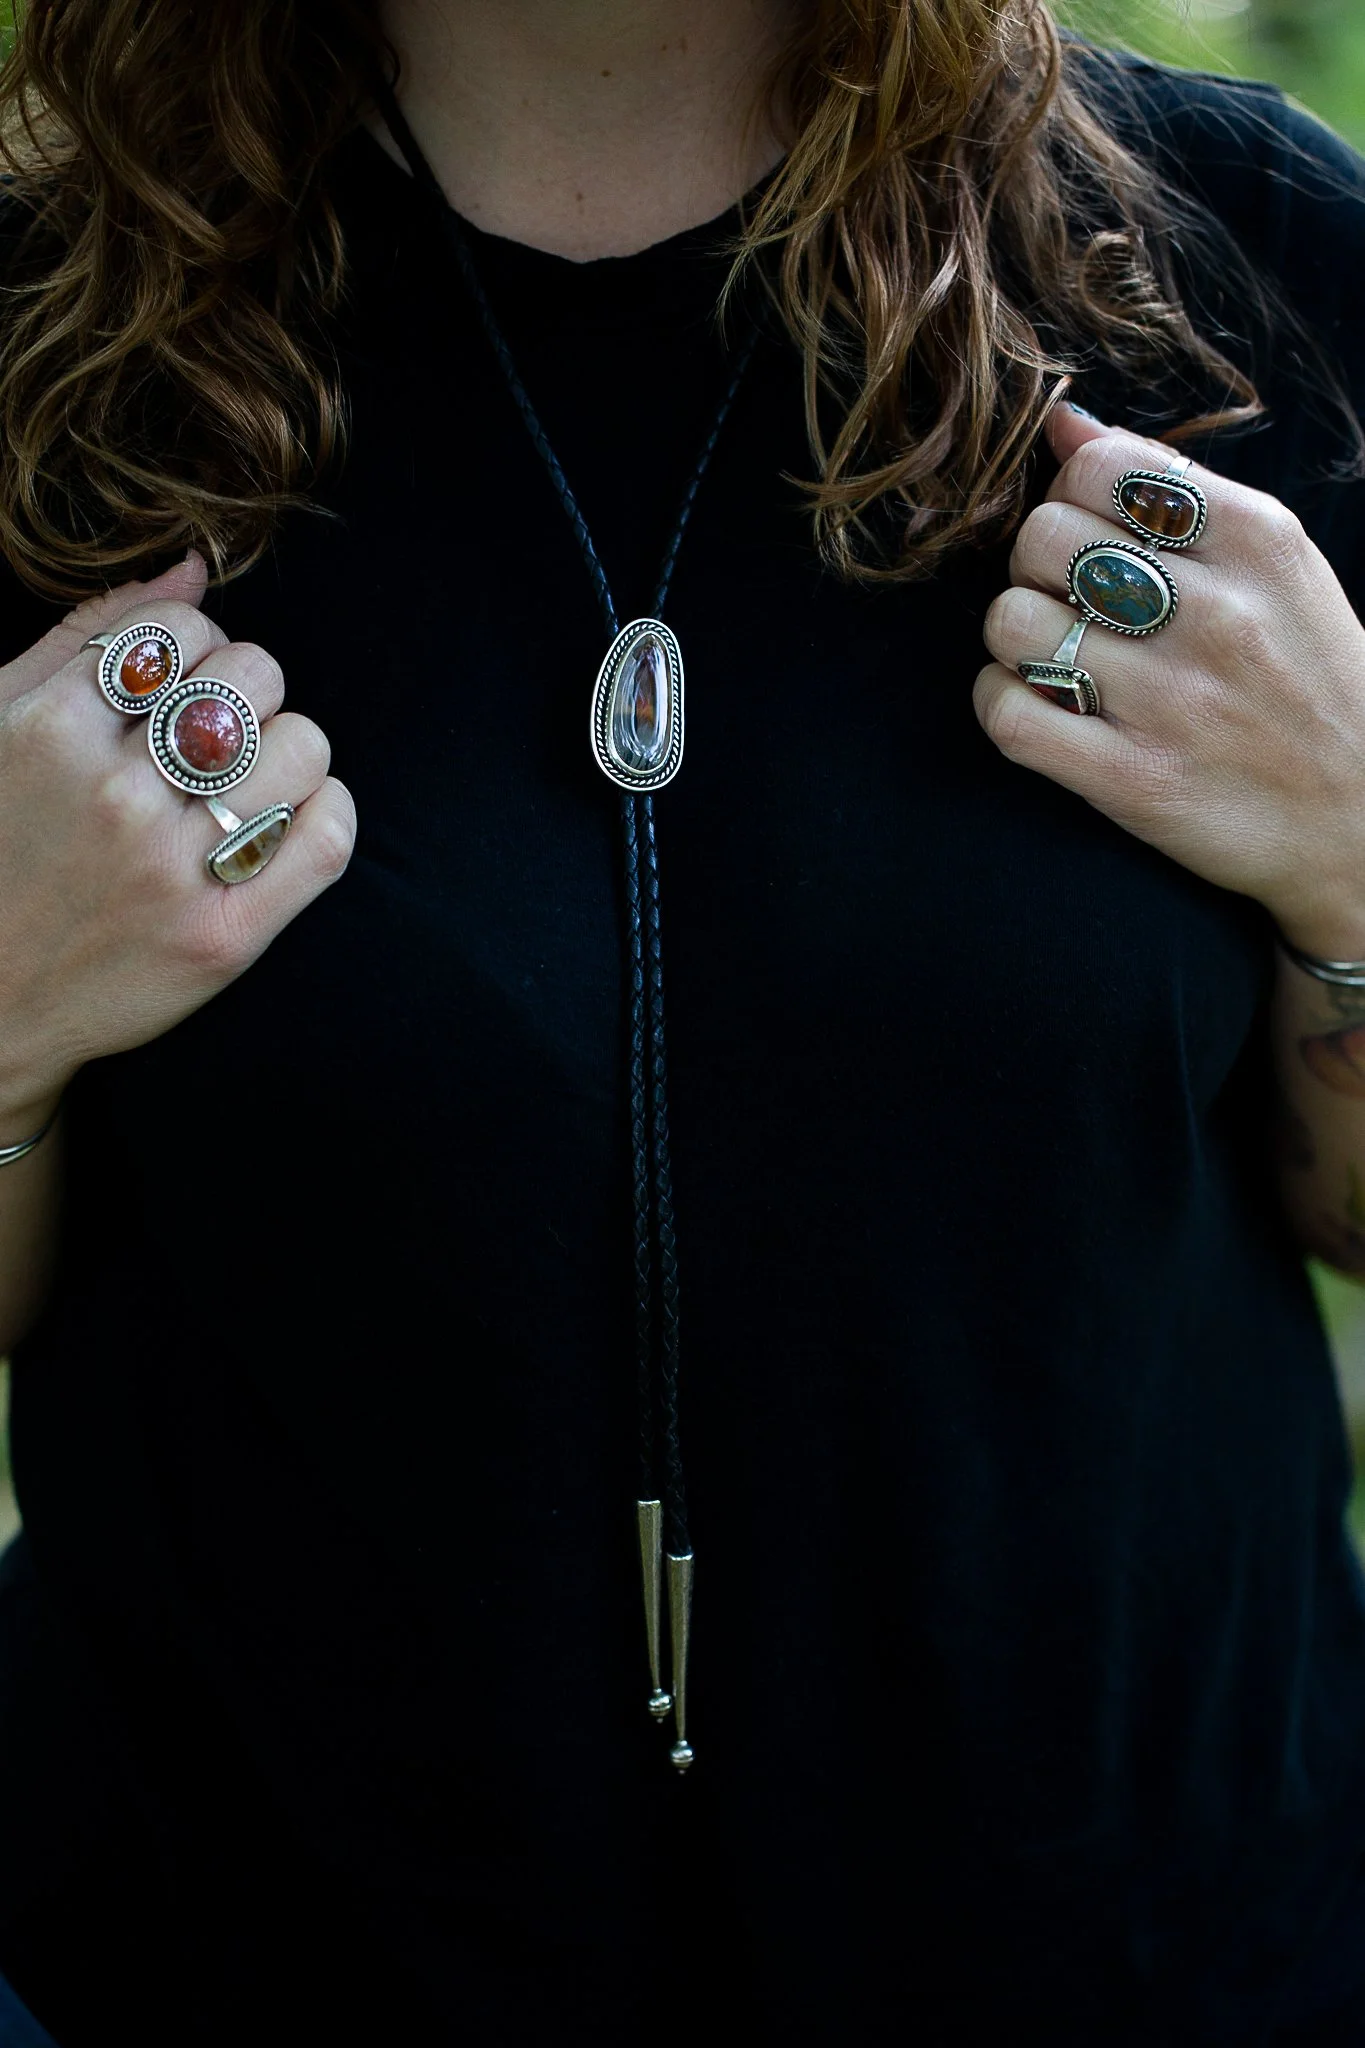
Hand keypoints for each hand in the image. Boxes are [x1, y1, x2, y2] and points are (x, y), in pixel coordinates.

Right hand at [0, 552, 355, 1136]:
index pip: (185, 631)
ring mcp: (172, 871)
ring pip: (304, 748)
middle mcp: (114, 798)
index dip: (199, 650)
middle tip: (216, 740)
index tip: (180, 690)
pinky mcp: (225, 938)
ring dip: (289, 755)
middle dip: (247, 696)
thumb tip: (191, 567)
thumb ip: (87, 637)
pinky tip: (287, 823)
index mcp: (49, 732)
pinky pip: (329, 836)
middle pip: (255, 678)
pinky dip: (327, 815)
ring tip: (248, 786)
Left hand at [973, 405, 1364, 960]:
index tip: (1094, 542)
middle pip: (1039, 538)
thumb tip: (1065, 425)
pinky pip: (1007, 714)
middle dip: (1037, 568)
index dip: (1070, 501)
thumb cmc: (1308, 679)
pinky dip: (1003, 707)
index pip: (1094, 469)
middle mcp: (1215, 613)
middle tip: (1072, 606)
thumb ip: (1172, 486)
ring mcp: (1171, 701)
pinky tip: (1042, 709)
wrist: (1360, 822)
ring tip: (1060, 660)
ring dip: (1017, 641)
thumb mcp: (1274, 563)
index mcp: (1255, 541)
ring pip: (1010, 622)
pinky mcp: (1132, 780)